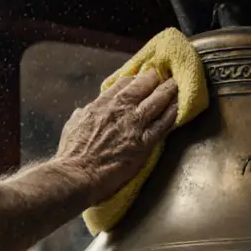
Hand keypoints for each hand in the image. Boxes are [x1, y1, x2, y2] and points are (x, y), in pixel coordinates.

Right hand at [55, 70, 179, 203]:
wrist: (77, 174)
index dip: (136, 79)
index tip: (142, 78)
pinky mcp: (145, 143)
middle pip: (143, 86)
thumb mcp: (73, 124)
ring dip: (169, 91)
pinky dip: (172, 114)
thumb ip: (83, 114)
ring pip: (157, 101)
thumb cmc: (72, 153)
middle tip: (165, 75)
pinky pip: (163, 124)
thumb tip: (84, 111)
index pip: (124, 83)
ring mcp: (134, 125)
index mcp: (102, 104)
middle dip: (155, 78)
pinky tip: (179, 108)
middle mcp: (120, 110)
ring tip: (176, 86)